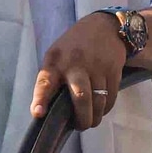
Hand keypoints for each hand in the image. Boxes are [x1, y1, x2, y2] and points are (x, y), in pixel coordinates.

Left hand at [31, 12, 126, 129]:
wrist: (104, 26)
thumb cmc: (74, 46)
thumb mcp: (57, 55)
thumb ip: (53, 79)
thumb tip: (51, 111)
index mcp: (55, 61)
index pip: (45, 82)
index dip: (41, 99)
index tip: (38, 113)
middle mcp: (75, 63)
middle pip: (80, 97)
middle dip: (82, 118)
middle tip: (80, 126)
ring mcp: (96, 66)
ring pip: (98, 101)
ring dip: (95, 117)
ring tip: (91, 120)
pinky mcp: (113, 69)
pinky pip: (111, 97)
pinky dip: (106, 108)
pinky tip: (101, 108)